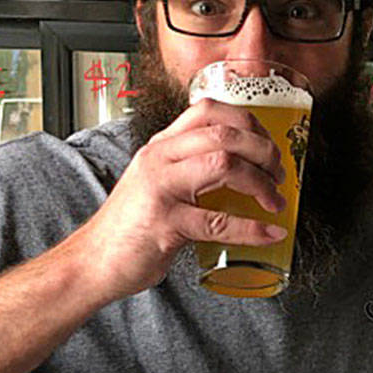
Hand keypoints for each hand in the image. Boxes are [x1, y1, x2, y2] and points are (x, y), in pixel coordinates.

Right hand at [75, 98, 287, 301]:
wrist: (92, 262)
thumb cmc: (131, 227)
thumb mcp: (157, 184)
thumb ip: (188, 169)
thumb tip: (241, 169)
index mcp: (160, 146)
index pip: (208, 110)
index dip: (248, 121)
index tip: (267, 143)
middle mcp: (159, 159)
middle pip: (224, 133)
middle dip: (264, 151)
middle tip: (279, 174)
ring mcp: (161, 189)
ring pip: (225, 164)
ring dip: (261, 182)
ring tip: (275, 200)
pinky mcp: (166, 224)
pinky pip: (219, 221)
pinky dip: (253, 229)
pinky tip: (269, 233)